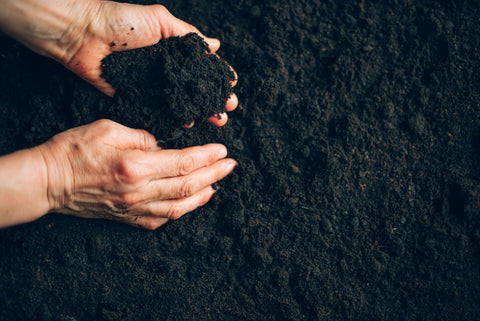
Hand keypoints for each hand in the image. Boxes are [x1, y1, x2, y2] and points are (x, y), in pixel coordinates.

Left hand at [0, 0, 237, 125]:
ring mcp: (150, 85)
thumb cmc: (121, 23)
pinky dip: (172, 118)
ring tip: (214, 119)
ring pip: (179, 102)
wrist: (82, 36)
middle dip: (212, 97)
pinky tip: (187, 124)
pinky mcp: (134, 97)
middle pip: (193, 87)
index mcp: (171, 50)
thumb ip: (188, 35)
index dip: (216, 76)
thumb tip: (216, 45)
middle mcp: (163, 69)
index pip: (200, 65)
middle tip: (227, 108)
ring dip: (198, 111)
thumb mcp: (159, 21)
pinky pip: (157, 110)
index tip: (231, 86)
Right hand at [36, 119, 237, 228]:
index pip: (184, 162)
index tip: (223, 151)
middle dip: (215, 175)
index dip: (207, 157)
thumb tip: (163, 145)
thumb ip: (143, 136)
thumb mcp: (108, 129)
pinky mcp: (128, 217)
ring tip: (218, 185)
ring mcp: (135, 208)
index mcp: (137, 166)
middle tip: (231, 166)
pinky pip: (161, 218)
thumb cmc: (74, 150)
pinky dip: (181, 210)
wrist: (49, 181)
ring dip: (203, 195)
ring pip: (180, 206)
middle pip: (188, 185)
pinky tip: (191, 202)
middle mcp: (140, 192)